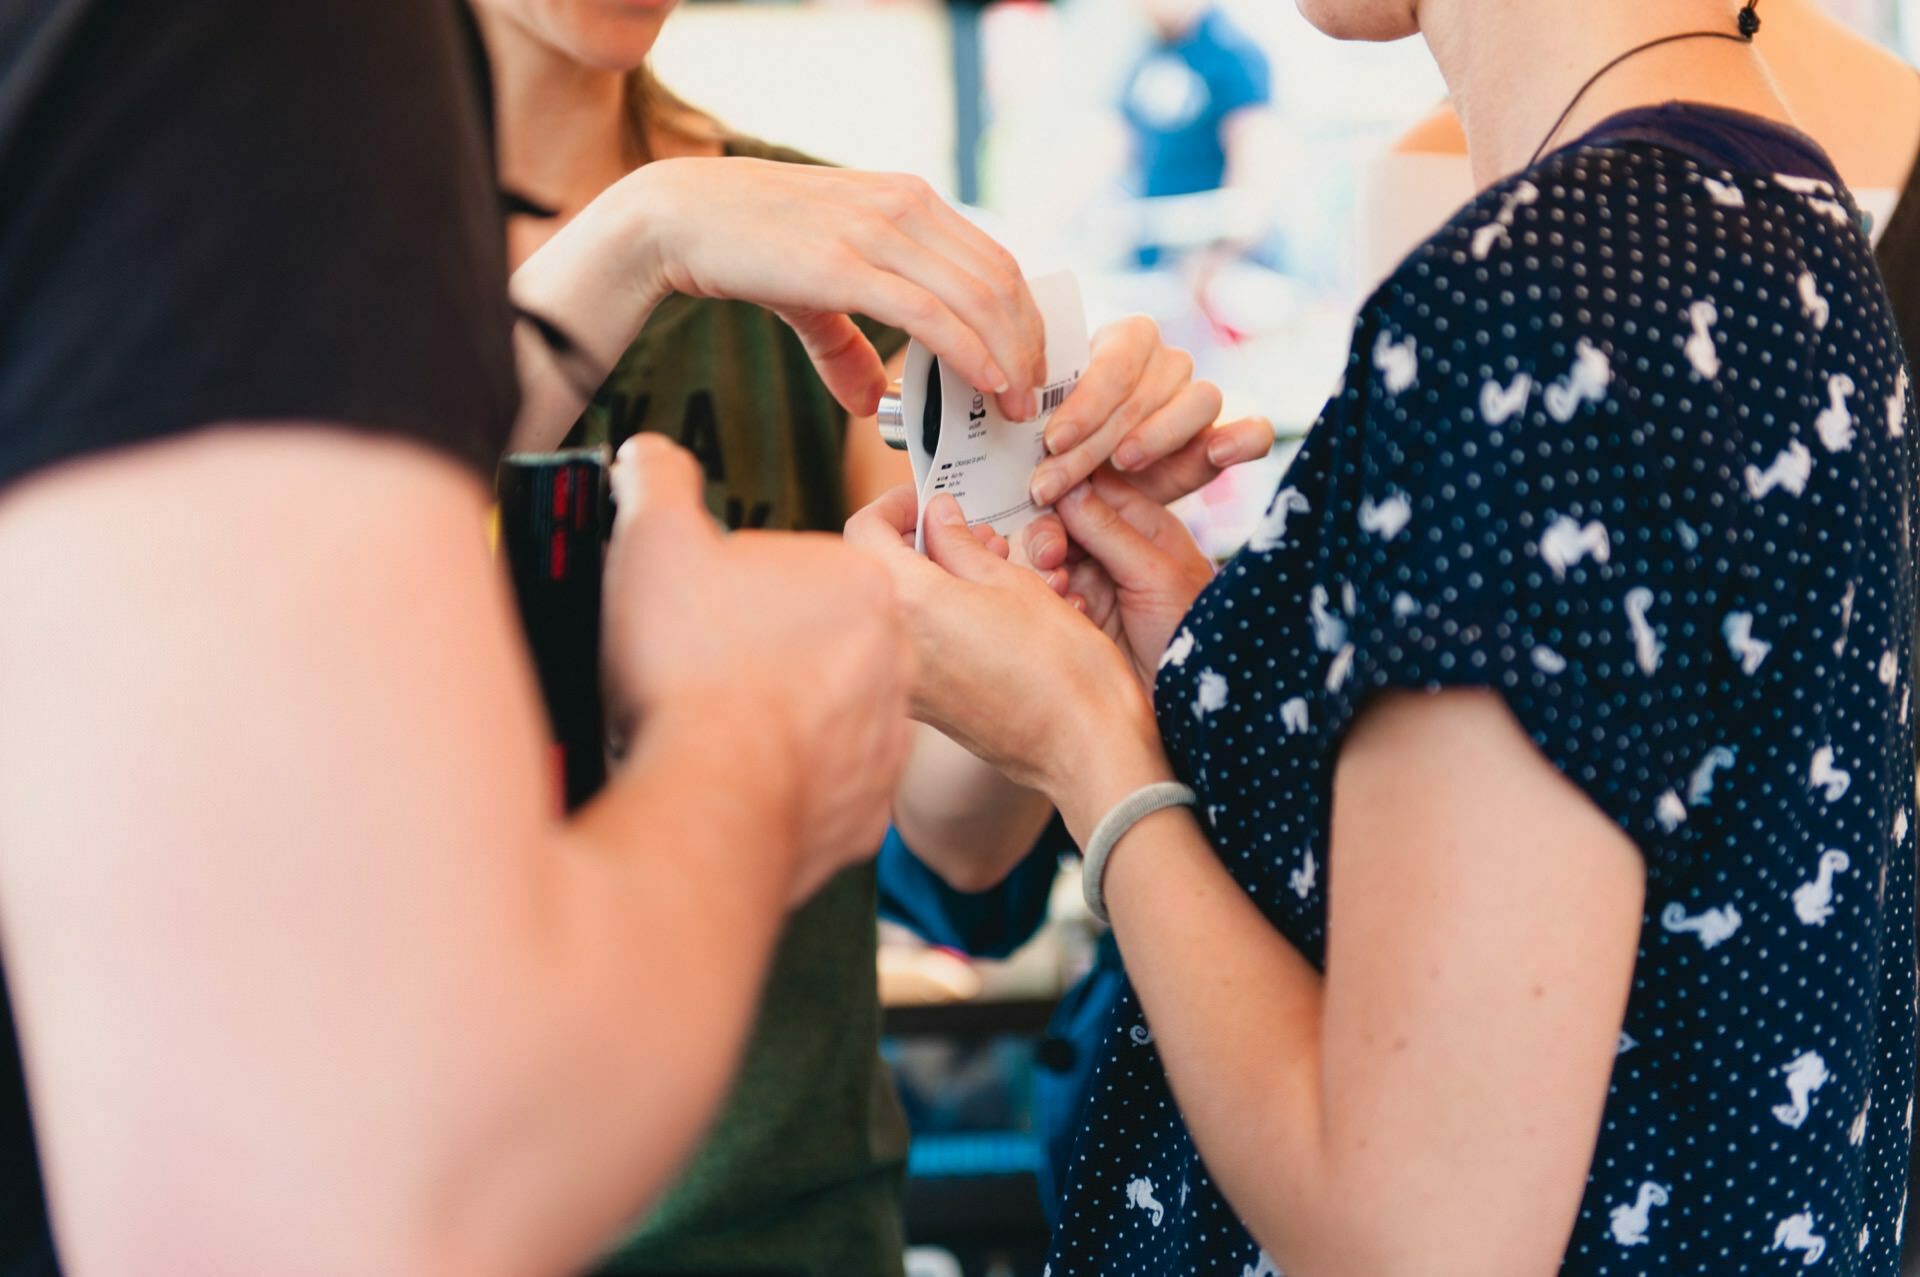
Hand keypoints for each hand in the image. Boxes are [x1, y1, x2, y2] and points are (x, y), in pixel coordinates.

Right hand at [606, 437, 914, 902]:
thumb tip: (652, 458)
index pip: (801, 569)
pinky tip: (741, 769)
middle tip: (709, 664)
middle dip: (768, 647)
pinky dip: (786, 775)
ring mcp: (887, 735)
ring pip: (826, 710)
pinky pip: (826, 779)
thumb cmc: (692, 670)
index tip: (712, 608)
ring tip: (721, 720)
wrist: (714, 796)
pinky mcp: (868, 804)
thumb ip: (658, 482)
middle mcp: (895, 657)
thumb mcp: (656, 542)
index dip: (742, 586)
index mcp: (858, 583)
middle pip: (819, 638)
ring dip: (780, 711)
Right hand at [624, 158, 1046, 421]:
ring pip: (977, 298)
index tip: (1031, 368)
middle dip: (1028, 345)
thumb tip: (868, 402)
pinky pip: (931, 315)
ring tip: (1016, 405)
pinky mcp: (846, 265)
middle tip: (1034, 398)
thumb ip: (847, 342)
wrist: (679, 214)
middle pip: (1000, 280)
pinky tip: (986, 385)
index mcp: (910, 200)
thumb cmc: (746, 243)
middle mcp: (905, 206)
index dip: (1024, 319)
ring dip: (1008, 358)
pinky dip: (970, 353)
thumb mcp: (814, 288)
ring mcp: (877, 231)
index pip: (996, 260)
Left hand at [845, 487, 1171, 829]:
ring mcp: (903, 682)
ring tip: (984, 568)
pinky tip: (978, 611)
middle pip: (873, 571)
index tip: (923, 501)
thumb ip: (961, 544)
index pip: (864, 531)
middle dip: (913, 541)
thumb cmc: (1061, 666)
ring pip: (893, 609)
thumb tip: (937, 516)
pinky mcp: (922, 708)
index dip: (893, 506)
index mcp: (909, 602)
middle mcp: (892, 645)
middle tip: (964, 531)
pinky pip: (910, 645)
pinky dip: (931, 618)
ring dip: (925, 579)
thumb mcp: (1012, 583)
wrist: (1083, 746)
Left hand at [1026, 315, 1272, 510]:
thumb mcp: (1047, 433)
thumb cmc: (1068, 448)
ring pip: (1198, 401)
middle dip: (1094, 442)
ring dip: (1159, 434)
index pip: (1114, 362)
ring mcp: (1200, 396)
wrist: (1101, 484)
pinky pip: (1253, 430)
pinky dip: (1243, 439)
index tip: (1052, 441)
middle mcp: (1168, 361)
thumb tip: (1013, 439)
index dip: (1084, 403)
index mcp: (1125, 340)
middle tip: (1053, 483)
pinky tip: (1220, 453)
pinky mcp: (1225, 437)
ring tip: (1123, 464)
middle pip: (1144, 393)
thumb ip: (1038, 433)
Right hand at [1047, 471, 1217, 689]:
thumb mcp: (1155, 573)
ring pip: (1050, 560)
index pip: (1096, 488)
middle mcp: (1118, 551)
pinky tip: (1073, 614)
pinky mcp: (1080, 618)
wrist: (1190, 701)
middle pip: (1063, 523)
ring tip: (1059, 588)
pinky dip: (1054, 602)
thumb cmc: (1190, 630)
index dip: (1066, 486)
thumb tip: (1068, 485)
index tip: (1041, 493)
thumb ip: (1108, 529)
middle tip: (1050, 556)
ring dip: (1048, 571)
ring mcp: (1097, 585)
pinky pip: (1049, 597)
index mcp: (1146, 526)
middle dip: (1050, 536)